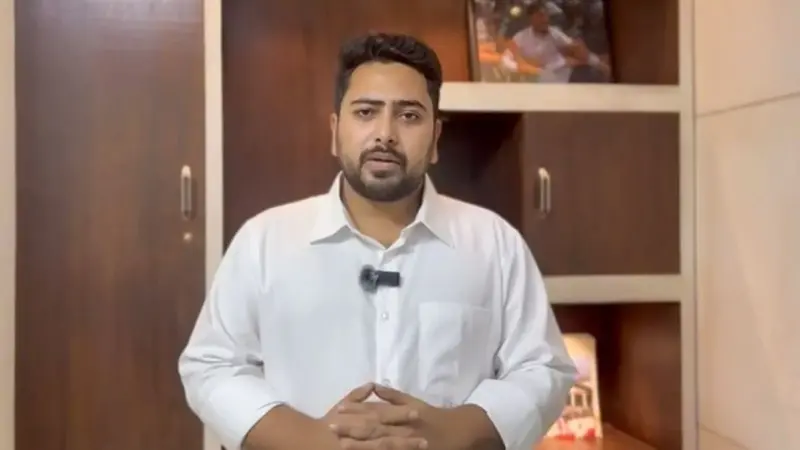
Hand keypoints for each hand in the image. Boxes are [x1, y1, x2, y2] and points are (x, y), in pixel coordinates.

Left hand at [330, 384, 455, 449]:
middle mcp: (403, 428)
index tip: (338, 409)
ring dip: (361, 446)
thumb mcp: (414, 402)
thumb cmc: (433, 416)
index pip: (375, 411)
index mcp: (403, 414)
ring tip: (342, 445)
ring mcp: (407, 444)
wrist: (458, 432)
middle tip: (332, 428)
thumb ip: (393, 396)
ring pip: (381, 445)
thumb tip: (373, 385)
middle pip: (375, 429)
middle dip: (353, 429)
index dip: (357, 410)